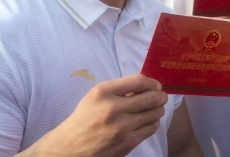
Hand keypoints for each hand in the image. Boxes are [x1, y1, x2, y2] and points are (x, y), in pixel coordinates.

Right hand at [28, 74, 167, 156]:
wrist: (69, 147)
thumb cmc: (85, 117)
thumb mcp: (97, 96)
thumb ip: (120, 89)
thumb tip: (148, 86)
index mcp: (103, 93)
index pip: (139, 81)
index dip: (152, 82)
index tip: (155, 86)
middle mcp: (113, 109)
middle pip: (152, 97)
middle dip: (161, 96)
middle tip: (160, 97)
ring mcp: (121, 128)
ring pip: (155, 114)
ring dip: (158, 110)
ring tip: (154, 109)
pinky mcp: (127, 143)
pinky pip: (151, 128)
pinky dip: (153, 123)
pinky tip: (147, 122)